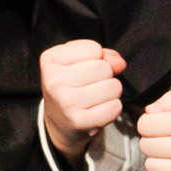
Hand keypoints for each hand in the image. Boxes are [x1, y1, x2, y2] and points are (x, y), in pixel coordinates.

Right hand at [41, 38, 126, 159]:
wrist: (59, 120)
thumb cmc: (72, 85)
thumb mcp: (79, 61)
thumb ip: (103, 55)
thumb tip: (120, 63)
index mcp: (51, 59)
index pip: (94, 49)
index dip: (97, 58)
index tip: (84, 69)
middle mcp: (54, 81)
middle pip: (104, 68)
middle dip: (106, 75)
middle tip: (92, 85)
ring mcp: (65, 102)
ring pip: (112, 87)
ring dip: (111, 92)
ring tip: (96, 97)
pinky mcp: (78, 122)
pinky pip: (114, 107)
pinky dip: (113, 108)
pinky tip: (99, 109)